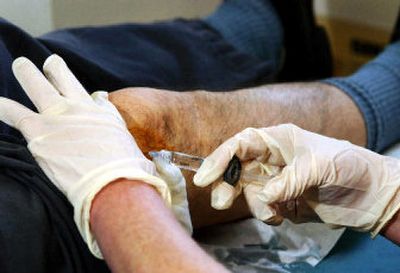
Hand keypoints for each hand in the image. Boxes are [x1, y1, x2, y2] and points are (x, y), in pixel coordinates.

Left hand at [0, 55, 171, 257]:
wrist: (116, 183)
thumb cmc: (129, 173)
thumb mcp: (132, 151)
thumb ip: (122, 143)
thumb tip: (131, 146)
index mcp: (103, 113)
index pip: (88, 94)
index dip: (77, 89)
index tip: (73, 87)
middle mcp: (81, 108)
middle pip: (62, 77)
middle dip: (52, 69)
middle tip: (42, 64)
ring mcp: (59, 115)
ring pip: (37, 84)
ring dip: (27, 73)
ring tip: (21, 65)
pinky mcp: (39, 130)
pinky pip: (14, 112)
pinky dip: (3, 107)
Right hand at [193, 124, 399, 235]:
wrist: (370, 194)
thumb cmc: (349, 166)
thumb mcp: (320, 166)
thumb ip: (289, 180)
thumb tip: (263, 196)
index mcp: (277, 140)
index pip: (240, 144)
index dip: (220, 158)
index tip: (204, 177)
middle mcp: (271, 160)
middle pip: (236, 169)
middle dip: (226, 184)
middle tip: (220, 202)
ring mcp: (275, 181)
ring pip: (247, 192)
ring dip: (254, 205)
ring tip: (273, 214)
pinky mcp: (281, 201)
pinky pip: (262, 208)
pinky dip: (267, 215)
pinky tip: (282, 217)